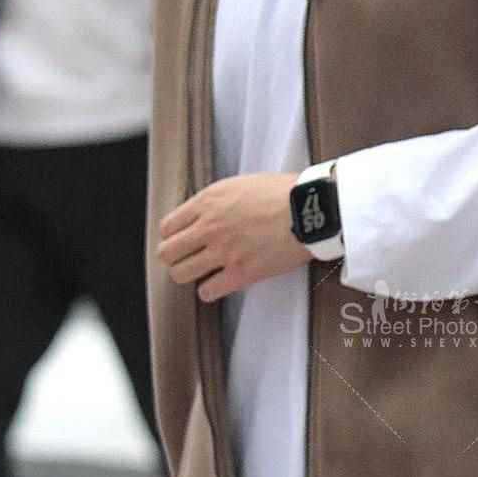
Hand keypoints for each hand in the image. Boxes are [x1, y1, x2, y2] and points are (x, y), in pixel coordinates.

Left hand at [158, 173, 315, 302]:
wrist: (310, 208)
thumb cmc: (285, 193)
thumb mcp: (242, 184)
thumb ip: (218, 200)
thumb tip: (210, 213)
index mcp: (208, 201)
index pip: (167, 226)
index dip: (172, 236)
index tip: (181, 240)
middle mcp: (209, 227)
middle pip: (167, 252)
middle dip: (174, 257)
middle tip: (187, 259)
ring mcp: (223, 252)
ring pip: (180, 274)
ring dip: (189, 275)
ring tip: (203, 273)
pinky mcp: (241, 273)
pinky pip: (207, 292)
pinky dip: (210, 291)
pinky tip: (219, 284)